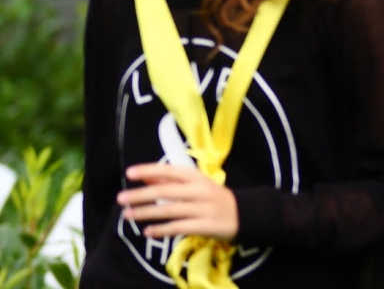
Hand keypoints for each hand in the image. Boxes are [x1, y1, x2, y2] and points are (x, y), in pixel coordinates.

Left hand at [117, 163, 238, 240]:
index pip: (170, 171)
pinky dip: (162, 230)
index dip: (149, 171)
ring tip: (128, 215)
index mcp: (197, 177)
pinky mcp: (205, 225)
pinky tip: (147, 232)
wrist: (243, 213)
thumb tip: (146, 178)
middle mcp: (200, 191)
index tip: (130, 173)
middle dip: (142, 195)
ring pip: (170, 210)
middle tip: (121, 198)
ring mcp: (203, 208)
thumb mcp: (196, 185)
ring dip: (147, 212)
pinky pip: (179, 227)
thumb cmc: (213, 197)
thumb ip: (171, 182)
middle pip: (167, 192)